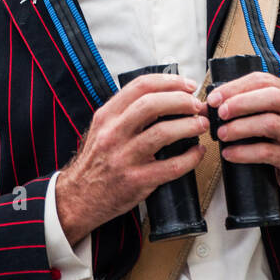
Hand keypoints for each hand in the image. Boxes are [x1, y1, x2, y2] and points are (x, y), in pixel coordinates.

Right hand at [55, 74, 208, 246]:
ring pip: (163, 133)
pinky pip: (171, 166)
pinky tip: (197, 152)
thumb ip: (126, 111)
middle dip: (181, 101)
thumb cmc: (97, 161)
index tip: (188, 85)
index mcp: (107, 116)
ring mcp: (124, 158)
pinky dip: (190, 157)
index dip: (170, 82)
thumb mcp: (102, 128)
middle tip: (197, 105)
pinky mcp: (136, 181)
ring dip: (189, 126)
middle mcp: (113, 133)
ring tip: (201, 125)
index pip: (140, 86)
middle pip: (152, 105)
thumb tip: (164, 95)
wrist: (79, 198)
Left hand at [207, 72, 279, 209]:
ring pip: (270, 124)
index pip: (263, 81)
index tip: (214, 98)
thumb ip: (250, 108)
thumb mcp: (275, 117)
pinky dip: (245, 153)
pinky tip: (230, 153)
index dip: (236, 87)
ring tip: (222, 134)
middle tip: (220, 113)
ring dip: (241, 127)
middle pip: (271, 97)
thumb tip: (211, 106)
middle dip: (241, 103)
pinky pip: (269, 152)